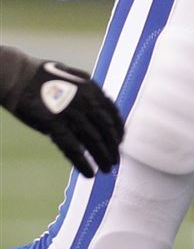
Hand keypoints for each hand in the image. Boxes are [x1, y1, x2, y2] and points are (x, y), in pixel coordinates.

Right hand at [9, 60, 124, 176]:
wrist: (19, 76)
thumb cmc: (43, 76)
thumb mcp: (74, 78)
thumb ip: (88, 93)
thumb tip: (98, 107)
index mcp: (92, 90)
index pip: (112, 113)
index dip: (118, 129)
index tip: (120, 140)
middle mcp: (86, 102)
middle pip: (106, 129)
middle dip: (113, 147)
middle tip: (116, 160)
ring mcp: (71, 114)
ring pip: (93, 141)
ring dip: (103, 157)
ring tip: (108, 169)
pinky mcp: (53, 125)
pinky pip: (73, 148)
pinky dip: (82, 162)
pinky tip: (89, 172)